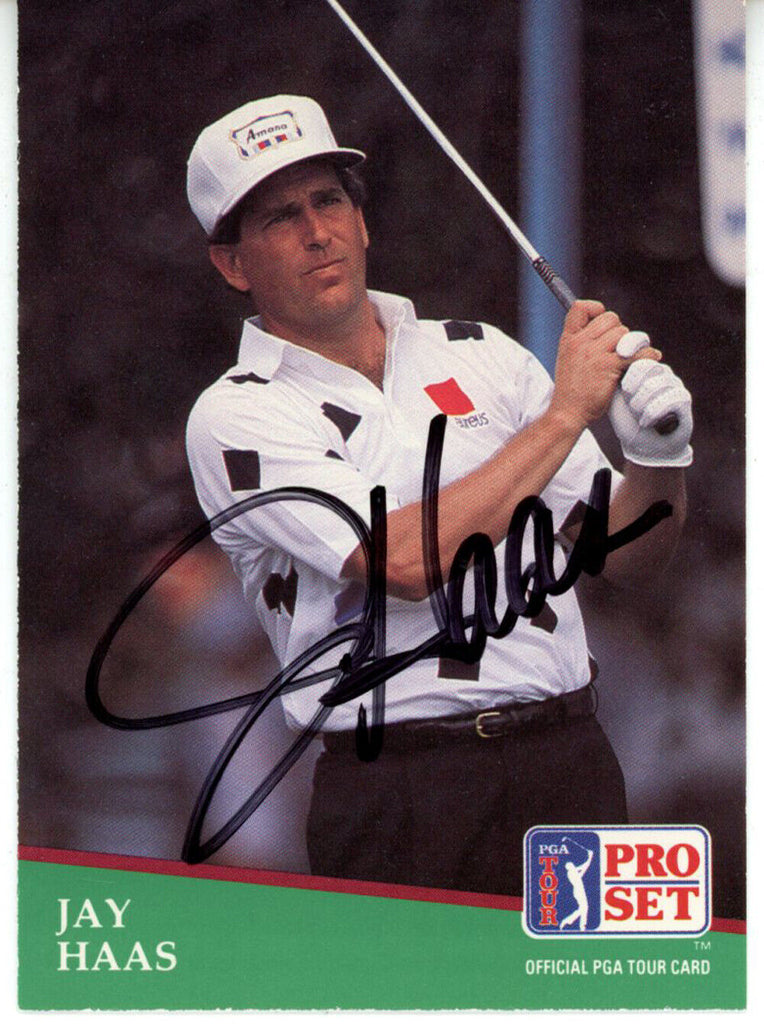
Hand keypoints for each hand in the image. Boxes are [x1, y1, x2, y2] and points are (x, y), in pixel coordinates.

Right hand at [549, 300, 660, 431]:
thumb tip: (611, 334)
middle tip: (620, 348)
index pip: (580, 307)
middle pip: (611, 318)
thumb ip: (583, 344)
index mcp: (569, 339)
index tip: (602, 322)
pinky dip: (647, 355)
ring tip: (631, 357)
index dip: (596, 310)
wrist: (567, 412)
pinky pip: (635, 351)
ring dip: (632, 344)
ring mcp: (594, 353)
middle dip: (619, 331)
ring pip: (624, 333)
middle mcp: (580, 342)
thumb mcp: (568, 359)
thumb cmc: (571, 391)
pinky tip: (650, 359)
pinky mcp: (608, 365)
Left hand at [609, 359, 692, 466]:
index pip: (637, 353)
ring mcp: (674, 383)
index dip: (629, 362)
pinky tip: (646, 422)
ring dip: (639, 404)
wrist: (643, 446)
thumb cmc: (627, 420)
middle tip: (629, 405)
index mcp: (644, 367)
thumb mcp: (615, 398)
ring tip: (637, 415)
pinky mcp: (684, 398)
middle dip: (631, 389)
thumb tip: (611, 357)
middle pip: (645, 366)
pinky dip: (652, 414)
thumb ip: (613, 378)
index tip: (622, 377)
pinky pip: (668, 399)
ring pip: (654, 384)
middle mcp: (661, 371)